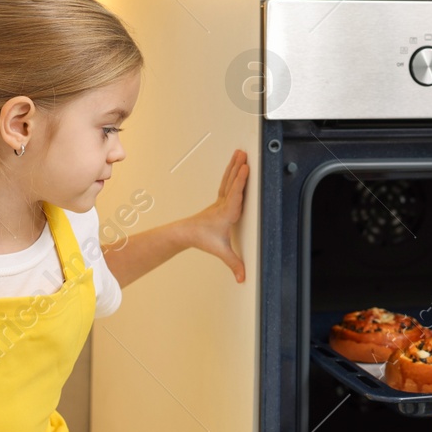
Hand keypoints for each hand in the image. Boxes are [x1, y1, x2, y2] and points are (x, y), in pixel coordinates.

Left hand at [186, 149, 248, 281]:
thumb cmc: (202, 239)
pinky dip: (232, 173)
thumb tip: (242, 277)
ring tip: (239, 153)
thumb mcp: (221, 251)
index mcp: (226, 213)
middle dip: (238, 167)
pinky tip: (235, 167)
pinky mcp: (220, 201)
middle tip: (244, 153)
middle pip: (232, 182)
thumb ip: (234, 264)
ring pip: (228, 179)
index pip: (235, 194)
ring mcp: (221, 201)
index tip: (245, 168)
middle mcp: (224, 204)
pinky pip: (227, 183)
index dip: (241, 181)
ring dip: (234, 166)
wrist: (186, 233)